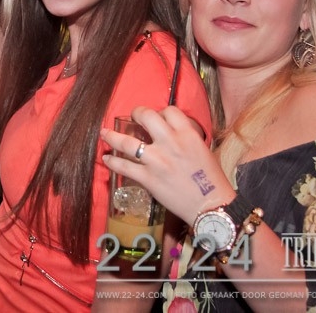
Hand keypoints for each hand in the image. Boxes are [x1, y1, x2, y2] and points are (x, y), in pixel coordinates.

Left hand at [101, 105, 234, 223]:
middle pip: (146, 116)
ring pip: (127, 142)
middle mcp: (170, 143)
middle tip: (132, 117)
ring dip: (112, 136)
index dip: (161, 112)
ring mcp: (157, 160)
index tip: (157, 118)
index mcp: (187, 134)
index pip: (169, 111)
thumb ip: (185, 139)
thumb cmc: (211, 179)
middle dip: (136, 113)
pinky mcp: (148, 178)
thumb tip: (169, 134)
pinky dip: (112, 162)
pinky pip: (124, 167)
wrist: (211, 205)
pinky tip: (106, 159)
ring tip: (104, 133)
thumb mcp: (203, 149)